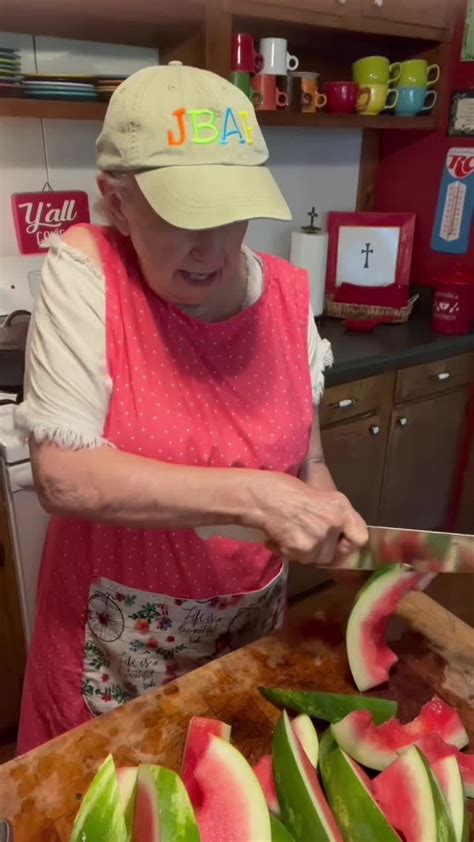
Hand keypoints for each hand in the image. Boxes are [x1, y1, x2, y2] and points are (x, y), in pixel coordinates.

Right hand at [252, 473, 367, 565]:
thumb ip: (336, 516)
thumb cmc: (288, 489)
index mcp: (341, 508)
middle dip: (322, 548)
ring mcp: (317, 540)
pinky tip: (280, 537)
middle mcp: (333, 525)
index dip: (349, 542)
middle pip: (334, 553)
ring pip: (317, 559)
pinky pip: (299, 560)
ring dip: (304, 551)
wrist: (263, 497)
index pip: (360, 538)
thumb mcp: (321, 496)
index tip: (339, 540)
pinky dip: (288, 552)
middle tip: (306, 534)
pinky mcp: (302, 551)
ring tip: (291, 533)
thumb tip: (342, 538)